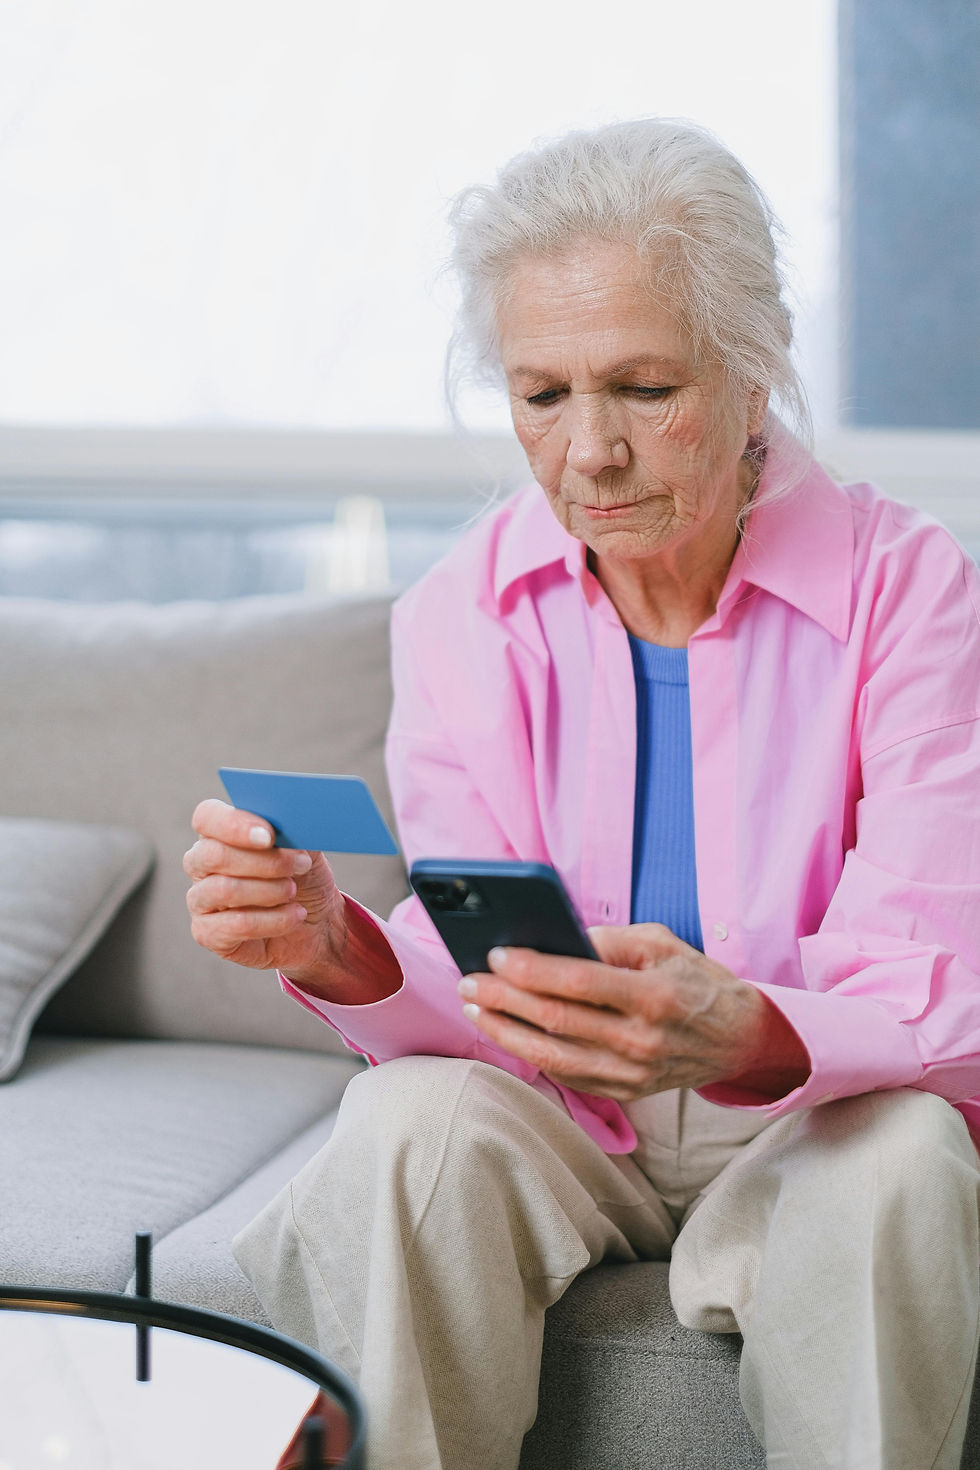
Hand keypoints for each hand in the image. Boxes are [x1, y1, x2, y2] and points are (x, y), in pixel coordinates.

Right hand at [184, 798, 345, 979]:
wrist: (316, 924)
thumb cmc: (304, 879)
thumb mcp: (306, 848)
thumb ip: (294, 830)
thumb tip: (293, 817)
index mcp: (219, 833)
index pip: (207, 817)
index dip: (234, 825)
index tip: (269, 836)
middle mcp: (202, 864)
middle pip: (214, 855)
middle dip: (264, 861)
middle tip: (301, 864)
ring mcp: (200, 900)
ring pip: (224, 889)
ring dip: (269, 890)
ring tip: (294, 892)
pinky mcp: (207, 933)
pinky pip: (235, 925)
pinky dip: (273, 920)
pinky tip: (294, 915)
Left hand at [457, 923, 809, 1101]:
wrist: (738, 1039)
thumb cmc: (696, 982)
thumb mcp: (661, 944)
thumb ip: (609, 940)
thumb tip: (553, 938)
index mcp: (654, 996)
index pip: (578, 983)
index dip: (532, 969)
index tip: (495, 954)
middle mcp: (641, 1040)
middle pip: (556, 1021)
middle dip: (503, 999)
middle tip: (469, 981)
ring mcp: (632, 1073)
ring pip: (553, 1056)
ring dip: (505, 1032)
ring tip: (475, 1009)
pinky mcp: (625, 1092)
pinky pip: (567, 1075)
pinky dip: (530, 1055)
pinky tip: (506, 1034)